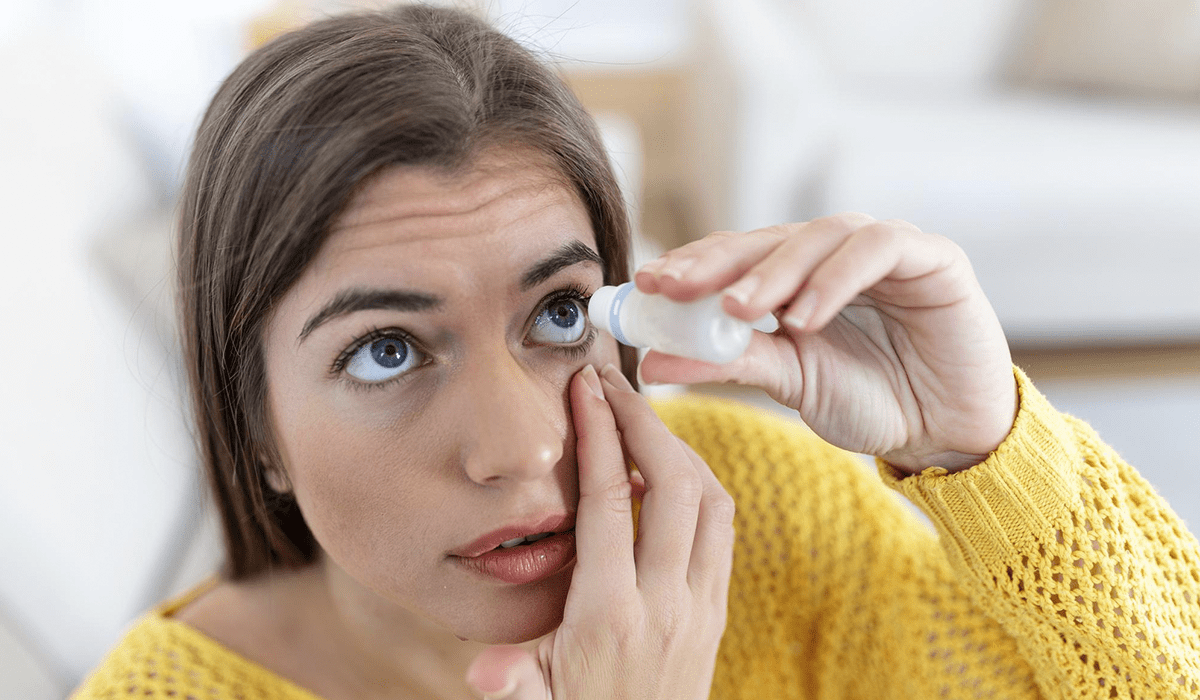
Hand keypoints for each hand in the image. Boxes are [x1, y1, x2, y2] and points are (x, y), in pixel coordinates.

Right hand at [465, 364, 734, 699]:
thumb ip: (513, 682)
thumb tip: (481, 674)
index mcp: (610, 614)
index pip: (609, 504)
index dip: (599, 437)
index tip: (586, 390)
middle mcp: (666, 601)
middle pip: (674, 484)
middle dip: (646, 422)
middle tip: (613, 384)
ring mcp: (700, 602)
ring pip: (711, 499)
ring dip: (679, 447)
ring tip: (641, 418)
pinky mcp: (718, 607)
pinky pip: (722, 526)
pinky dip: (700, 482)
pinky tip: (669, 469)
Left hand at [634, 213, 1017, 473]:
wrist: (949, 433)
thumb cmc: (872, 400)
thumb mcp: (788, 381)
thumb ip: (725, 363)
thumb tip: (650, 362)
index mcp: (795, 276)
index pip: (733, 256)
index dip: (689, 265)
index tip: (644, 286)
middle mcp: (834, 253)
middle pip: (766, 238)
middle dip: (717, 263)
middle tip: (675, 287)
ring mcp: (883, 248)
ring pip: (817, 236)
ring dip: (773, 272)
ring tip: (738, 310)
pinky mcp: (932, 256)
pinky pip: (877, 250)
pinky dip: (835, 279)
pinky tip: (805, 316)